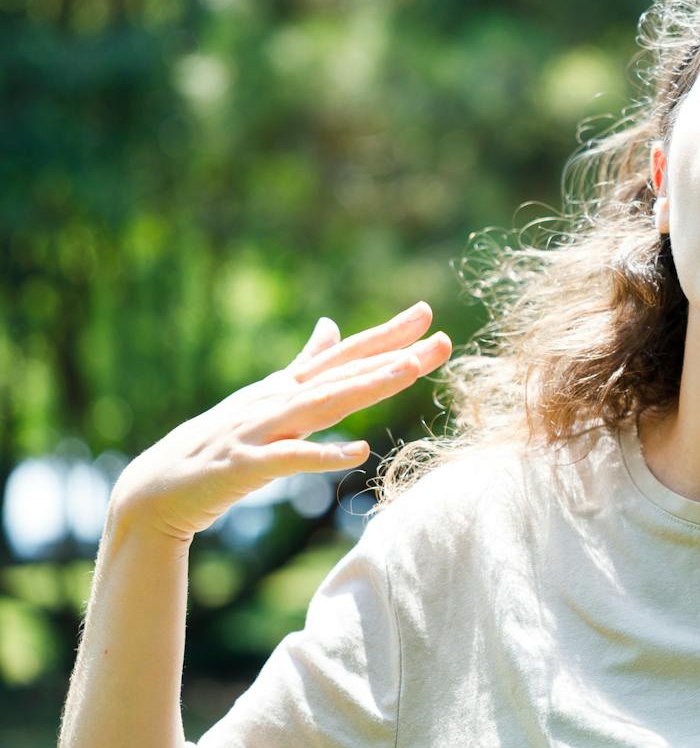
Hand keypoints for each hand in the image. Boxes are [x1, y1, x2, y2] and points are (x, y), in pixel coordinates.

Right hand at [110, 302, 452, 543]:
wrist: (156, 489)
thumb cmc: (221, 442)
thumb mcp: (267, 397)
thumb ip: (303, 363)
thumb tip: (331, 325)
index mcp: (287, 386)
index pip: (346, 354)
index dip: (386, 335)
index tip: (428, 312)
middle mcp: (277, 400)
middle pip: (345, 374)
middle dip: (394, 356)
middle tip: (440, 339)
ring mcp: (260, 430)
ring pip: (323, 405)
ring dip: (367, 387)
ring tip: (409, 372)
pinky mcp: (245, 466)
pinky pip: (290, 459)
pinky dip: (323, 455)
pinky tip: (357, 452)